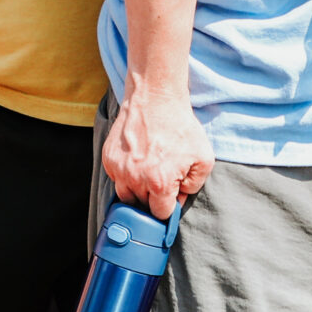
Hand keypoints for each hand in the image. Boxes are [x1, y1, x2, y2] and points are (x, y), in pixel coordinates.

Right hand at [102, 86, 213, 219]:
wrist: (155, 98)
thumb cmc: (180, 127)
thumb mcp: (203, 158)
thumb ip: (194, 186)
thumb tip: (180, 198)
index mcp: (159, 183)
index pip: (160, 214)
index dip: (169, 207)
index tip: (172, 197)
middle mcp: (135, 179)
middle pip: (142, 206)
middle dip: (154, 198)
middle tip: (163, 179)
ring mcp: (118, 169)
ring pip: (125, 196)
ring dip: (137, 190)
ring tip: (149, 172)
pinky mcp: (108, 158)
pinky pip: (116, 178)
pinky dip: (126, 175)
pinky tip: (138, 160)